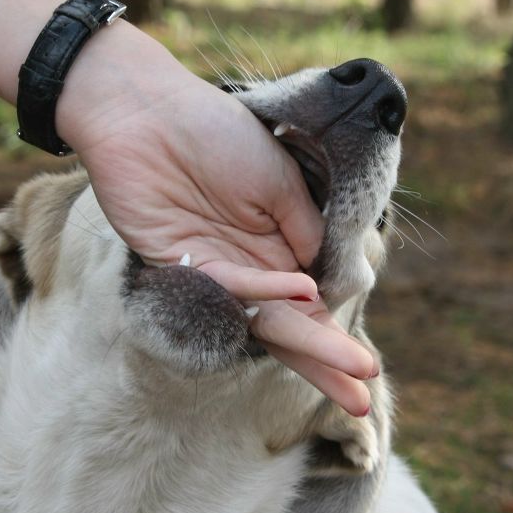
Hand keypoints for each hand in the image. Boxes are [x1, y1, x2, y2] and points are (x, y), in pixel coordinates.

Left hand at [57, 23, 375, 414]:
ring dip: (307, 345)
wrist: (147, 111)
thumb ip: (304, 232)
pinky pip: (226, 285)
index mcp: (273, 248)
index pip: (306, 309)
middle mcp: (245, 267)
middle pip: (287, 328)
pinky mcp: (175, 264)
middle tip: (362, 401)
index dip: (333, 340)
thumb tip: (325, 285)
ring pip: (262, 321)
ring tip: (352, 368)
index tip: (365, 371)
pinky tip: (304, 293)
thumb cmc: (215, 133)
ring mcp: (212, 269)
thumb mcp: (280, 181)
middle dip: (326, 362)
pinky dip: (264, 289)